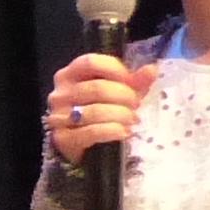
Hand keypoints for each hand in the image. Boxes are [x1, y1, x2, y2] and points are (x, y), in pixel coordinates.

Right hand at [47, 53, 161, 165]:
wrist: (79, 147)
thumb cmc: (97, 112)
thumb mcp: (115, 93)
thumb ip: (133, 81)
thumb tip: (151, 69)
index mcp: (69, 75)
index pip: (91, 63)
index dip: (116, 69)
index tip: (131, 81)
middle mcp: (60, 93)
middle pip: (97, 88)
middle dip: (124, 96)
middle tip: (136, 104)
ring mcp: (59, 116)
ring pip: (96, 111)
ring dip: (121, 115)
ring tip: (132, 119)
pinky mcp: (62, 139)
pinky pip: (92, 132)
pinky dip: (113, 131)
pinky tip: (124, 132)